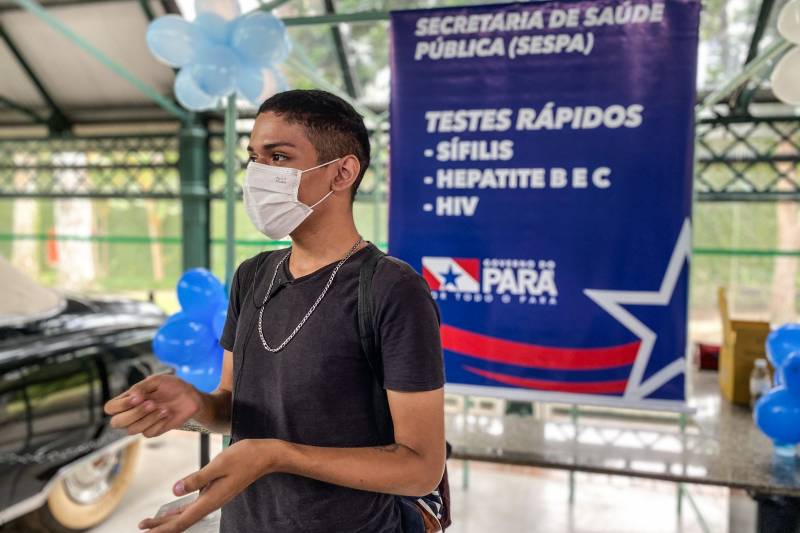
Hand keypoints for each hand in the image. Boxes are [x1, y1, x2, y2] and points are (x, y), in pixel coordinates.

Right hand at [104, 373, 203, 437]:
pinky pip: (148, 433)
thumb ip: (141, 387)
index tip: (137, 398)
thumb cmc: (171, 386)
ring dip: (149, 418)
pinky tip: (167, 414)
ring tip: (164, 407)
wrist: (190, 396)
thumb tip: (132, 396)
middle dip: (134, 413)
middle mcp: (131, 413)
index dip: (120, 405)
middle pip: (116, 422)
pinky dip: (158, 423)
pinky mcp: (153, 430)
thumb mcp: (157, 380)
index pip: (110, 408)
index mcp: (128, 399)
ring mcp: (141, 423)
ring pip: (132, 430)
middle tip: (152, 403)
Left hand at [137, 439, 280, 531]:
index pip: (182, 521)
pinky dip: (181, 509)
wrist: (266, 455)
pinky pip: (194, 505)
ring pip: (187, 514)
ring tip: (152, 521)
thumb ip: (197, 478)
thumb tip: (175, 490)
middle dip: (161, 525)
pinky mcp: (217, 491)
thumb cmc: (245, 456)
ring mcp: (215, 497)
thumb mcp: (219, 464)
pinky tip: (174, 508)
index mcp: (211, 499)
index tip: (146, 530)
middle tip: (142, 526)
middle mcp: (212, 502)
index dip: (162, 527)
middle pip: (182, 521)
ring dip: (169, 518)